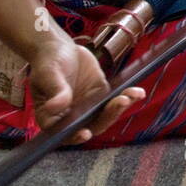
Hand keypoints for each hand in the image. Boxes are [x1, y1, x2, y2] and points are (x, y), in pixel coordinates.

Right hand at [27, 36, 144, 144]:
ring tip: (131, 95)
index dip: (74, 137)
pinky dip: (128, 98)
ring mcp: (88, 108)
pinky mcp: (101, 97)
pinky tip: (138, 92)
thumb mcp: (48, 74)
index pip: (62, 133)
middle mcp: (72, 117)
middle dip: (107, 117)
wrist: (60, 48)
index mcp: (52, 117)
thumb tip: (55, 107)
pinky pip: (115, 101)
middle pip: (91, 126)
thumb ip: (55, 90)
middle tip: (119, 102)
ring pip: (106, 116)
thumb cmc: (47, 62)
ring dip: (120, 108)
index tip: (85, 133)